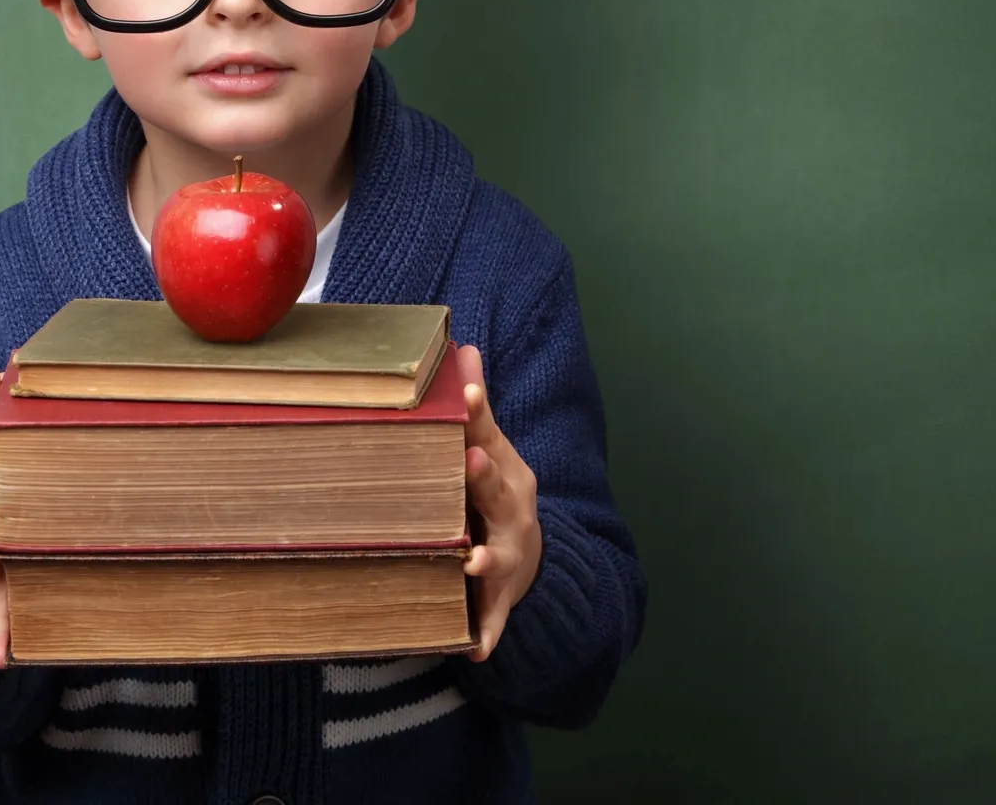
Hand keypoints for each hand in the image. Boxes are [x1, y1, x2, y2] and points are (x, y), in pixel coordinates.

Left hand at [460, 343, 543, 662]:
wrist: (534, 558)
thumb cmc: (494, 491)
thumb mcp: (490, 447)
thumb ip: (474, 406)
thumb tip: (461, 346)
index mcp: (505, 469)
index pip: (489, 437)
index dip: (478, 417)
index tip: (469, 396)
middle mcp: (513, 510)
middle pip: (500, 491)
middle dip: (486, 476)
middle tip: (471, 460)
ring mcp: (511, 554)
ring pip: (500, 555)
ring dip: (487, 558)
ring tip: (473, 561)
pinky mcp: (502, 598)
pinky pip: (495, 618)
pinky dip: (488, 634)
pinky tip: (475, 650)